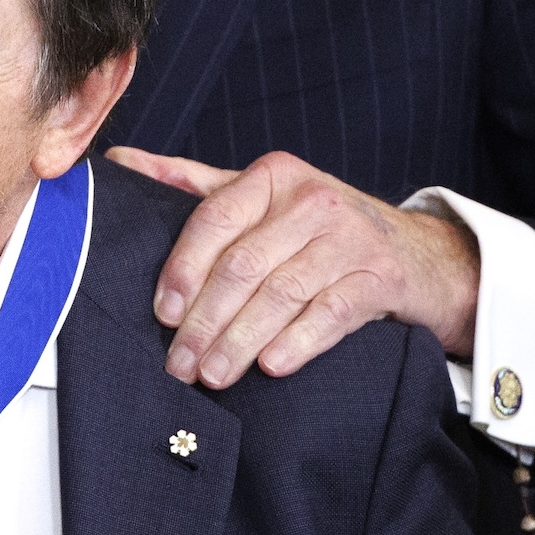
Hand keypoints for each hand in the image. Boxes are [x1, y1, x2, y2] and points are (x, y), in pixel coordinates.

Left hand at [106, 146, 480, 386]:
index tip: (161, 314)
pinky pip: (332, 314)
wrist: (414, 253)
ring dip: (241, 341)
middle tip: (179, 363)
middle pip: (244, 265)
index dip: (183, 269)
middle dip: (204, 320)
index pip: (214, 220)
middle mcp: (313, 200)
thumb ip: (192, 182)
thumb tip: (119, 159)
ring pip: (281, 294)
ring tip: (213, 375)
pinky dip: (298, 342)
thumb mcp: (260, 195)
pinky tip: (271, 366)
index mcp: (274, 176)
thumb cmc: (316, 227)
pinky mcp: (380, 278)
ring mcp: (350, 239)